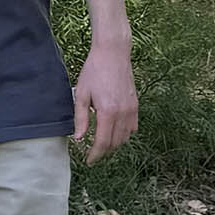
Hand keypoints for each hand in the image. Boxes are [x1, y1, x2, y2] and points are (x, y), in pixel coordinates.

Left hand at [71, 42, 137, 163]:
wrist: (113, 54)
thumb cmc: (94, 71)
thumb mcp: (81, 94)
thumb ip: (80, 118)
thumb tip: (78, 138)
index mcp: (107, 112)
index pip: (102, 142)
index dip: (95, 154)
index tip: (88, 160)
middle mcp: (122, 114)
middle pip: (114, 143)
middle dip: (103, 151)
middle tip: (92, 153)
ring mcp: (132, 110)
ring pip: (125, 138)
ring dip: (113, 144)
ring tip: (101, 143)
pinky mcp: (136, 106)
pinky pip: (132, 128)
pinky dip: (124, 135)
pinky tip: (114, 132)